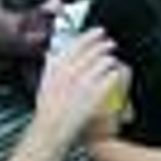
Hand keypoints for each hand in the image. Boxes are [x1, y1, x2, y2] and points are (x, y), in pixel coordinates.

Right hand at [36, 28, 125, 142]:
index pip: (76, 45)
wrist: (51, 129)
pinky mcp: (94, 95)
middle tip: (111, 43)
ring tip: (113, 61)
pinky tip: (116, 74)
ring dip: (110, 60)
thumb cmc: (47, 109)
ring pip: (104, 63)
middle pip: (92, 52)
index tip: (99, 31)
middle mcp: (69, 73)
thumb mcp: (44, 83)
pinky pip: (110, 78)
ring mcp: (82, 83)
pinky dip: (115, 74)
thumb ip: (50, 67)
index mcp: (56, 68)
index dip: (90, 36)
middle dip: (104, 46)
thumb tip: (52, 54)